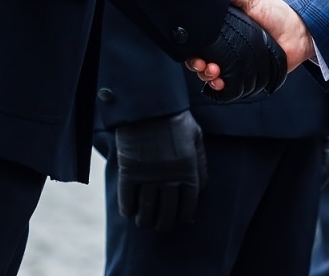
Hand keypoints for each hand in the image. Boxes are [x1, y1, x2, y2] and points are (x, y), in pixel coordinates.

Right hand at [113, 110, 207, 230]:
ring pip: (146, 212)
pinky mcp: (129, 173)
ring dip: (145, 221)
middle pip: (167, 214)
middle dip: (164, 223)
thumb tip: (201, 194)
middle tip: (159, 224)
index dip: (183, 218)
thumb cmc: (175, 119)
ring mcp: (148, 178)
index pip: (188, 207)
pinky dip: (128, 210)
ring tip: (143, 221)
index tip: (179, 220)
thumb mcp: (196, 140)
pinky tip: (129, 211)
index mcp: (189, 172)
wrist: (148, 104)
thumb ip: (201, 168)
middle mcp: (170, 179)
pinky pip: (127, 201)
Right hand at [185, 0, 308, 96]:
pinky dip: (220, 87)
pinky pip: (229, 85)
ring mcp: (235, 62)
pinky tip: (220, 83)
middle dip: (196, 64)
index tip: (192, 49)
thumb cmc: (275, 11)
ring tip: (213, 72)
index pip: (200, 40)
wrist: (298, 31)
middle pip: (201, 59)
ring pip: (211, 74)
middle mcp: (225, 46)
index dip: (192, 46)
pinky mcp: (246, 76)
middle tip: (202, 64)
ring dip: (207, 75)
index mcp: (222, 28)